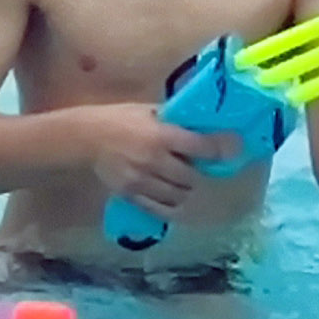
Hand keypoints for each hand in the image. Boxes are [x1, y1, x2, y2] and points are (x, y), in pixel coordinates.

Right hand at [81, 108, 227, 215]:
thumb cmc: (119, 119)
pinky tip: (174, 197)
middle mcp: (154, 161)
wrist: (84, 139)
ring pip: (178, 196)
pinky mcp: (131, 195)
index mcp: (161, 135)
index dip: (221, 149)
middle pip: (192, 177)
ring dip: (187, 189)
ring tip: (185, 180)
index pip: (201, 147)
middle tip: (201, 166)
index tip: (235, 148)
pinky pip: (159, 208)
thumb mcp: (148, 111)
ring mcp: (142, 181)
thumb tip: (205, 125)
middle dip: (200, 172)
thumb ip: (175, 121)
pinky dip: (172, 205)